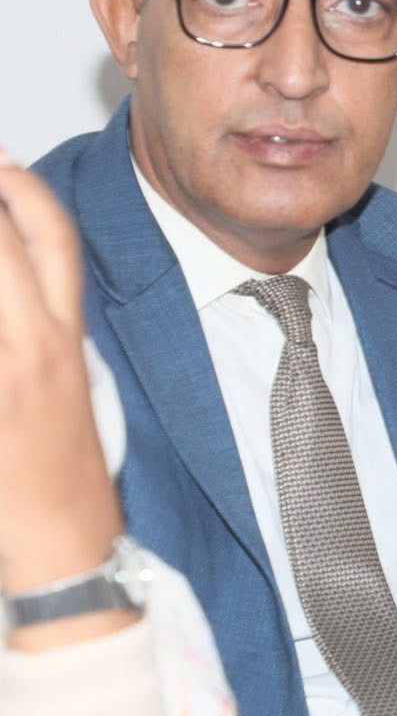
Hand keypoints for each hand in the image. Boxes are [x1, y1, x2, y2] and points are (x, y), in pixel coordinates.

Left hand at [0, 159, 125, 641]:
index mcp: (68, 340)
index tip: (0, 163)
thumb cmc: (66, 479)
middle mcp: (35, 347)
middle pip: (3, 242)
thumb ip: (39, 339)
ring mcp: (3, 374)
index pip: (54, 240)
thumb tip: (12, 301)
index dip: (23, 189)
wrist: (66, 551)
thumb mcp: (71, 390)